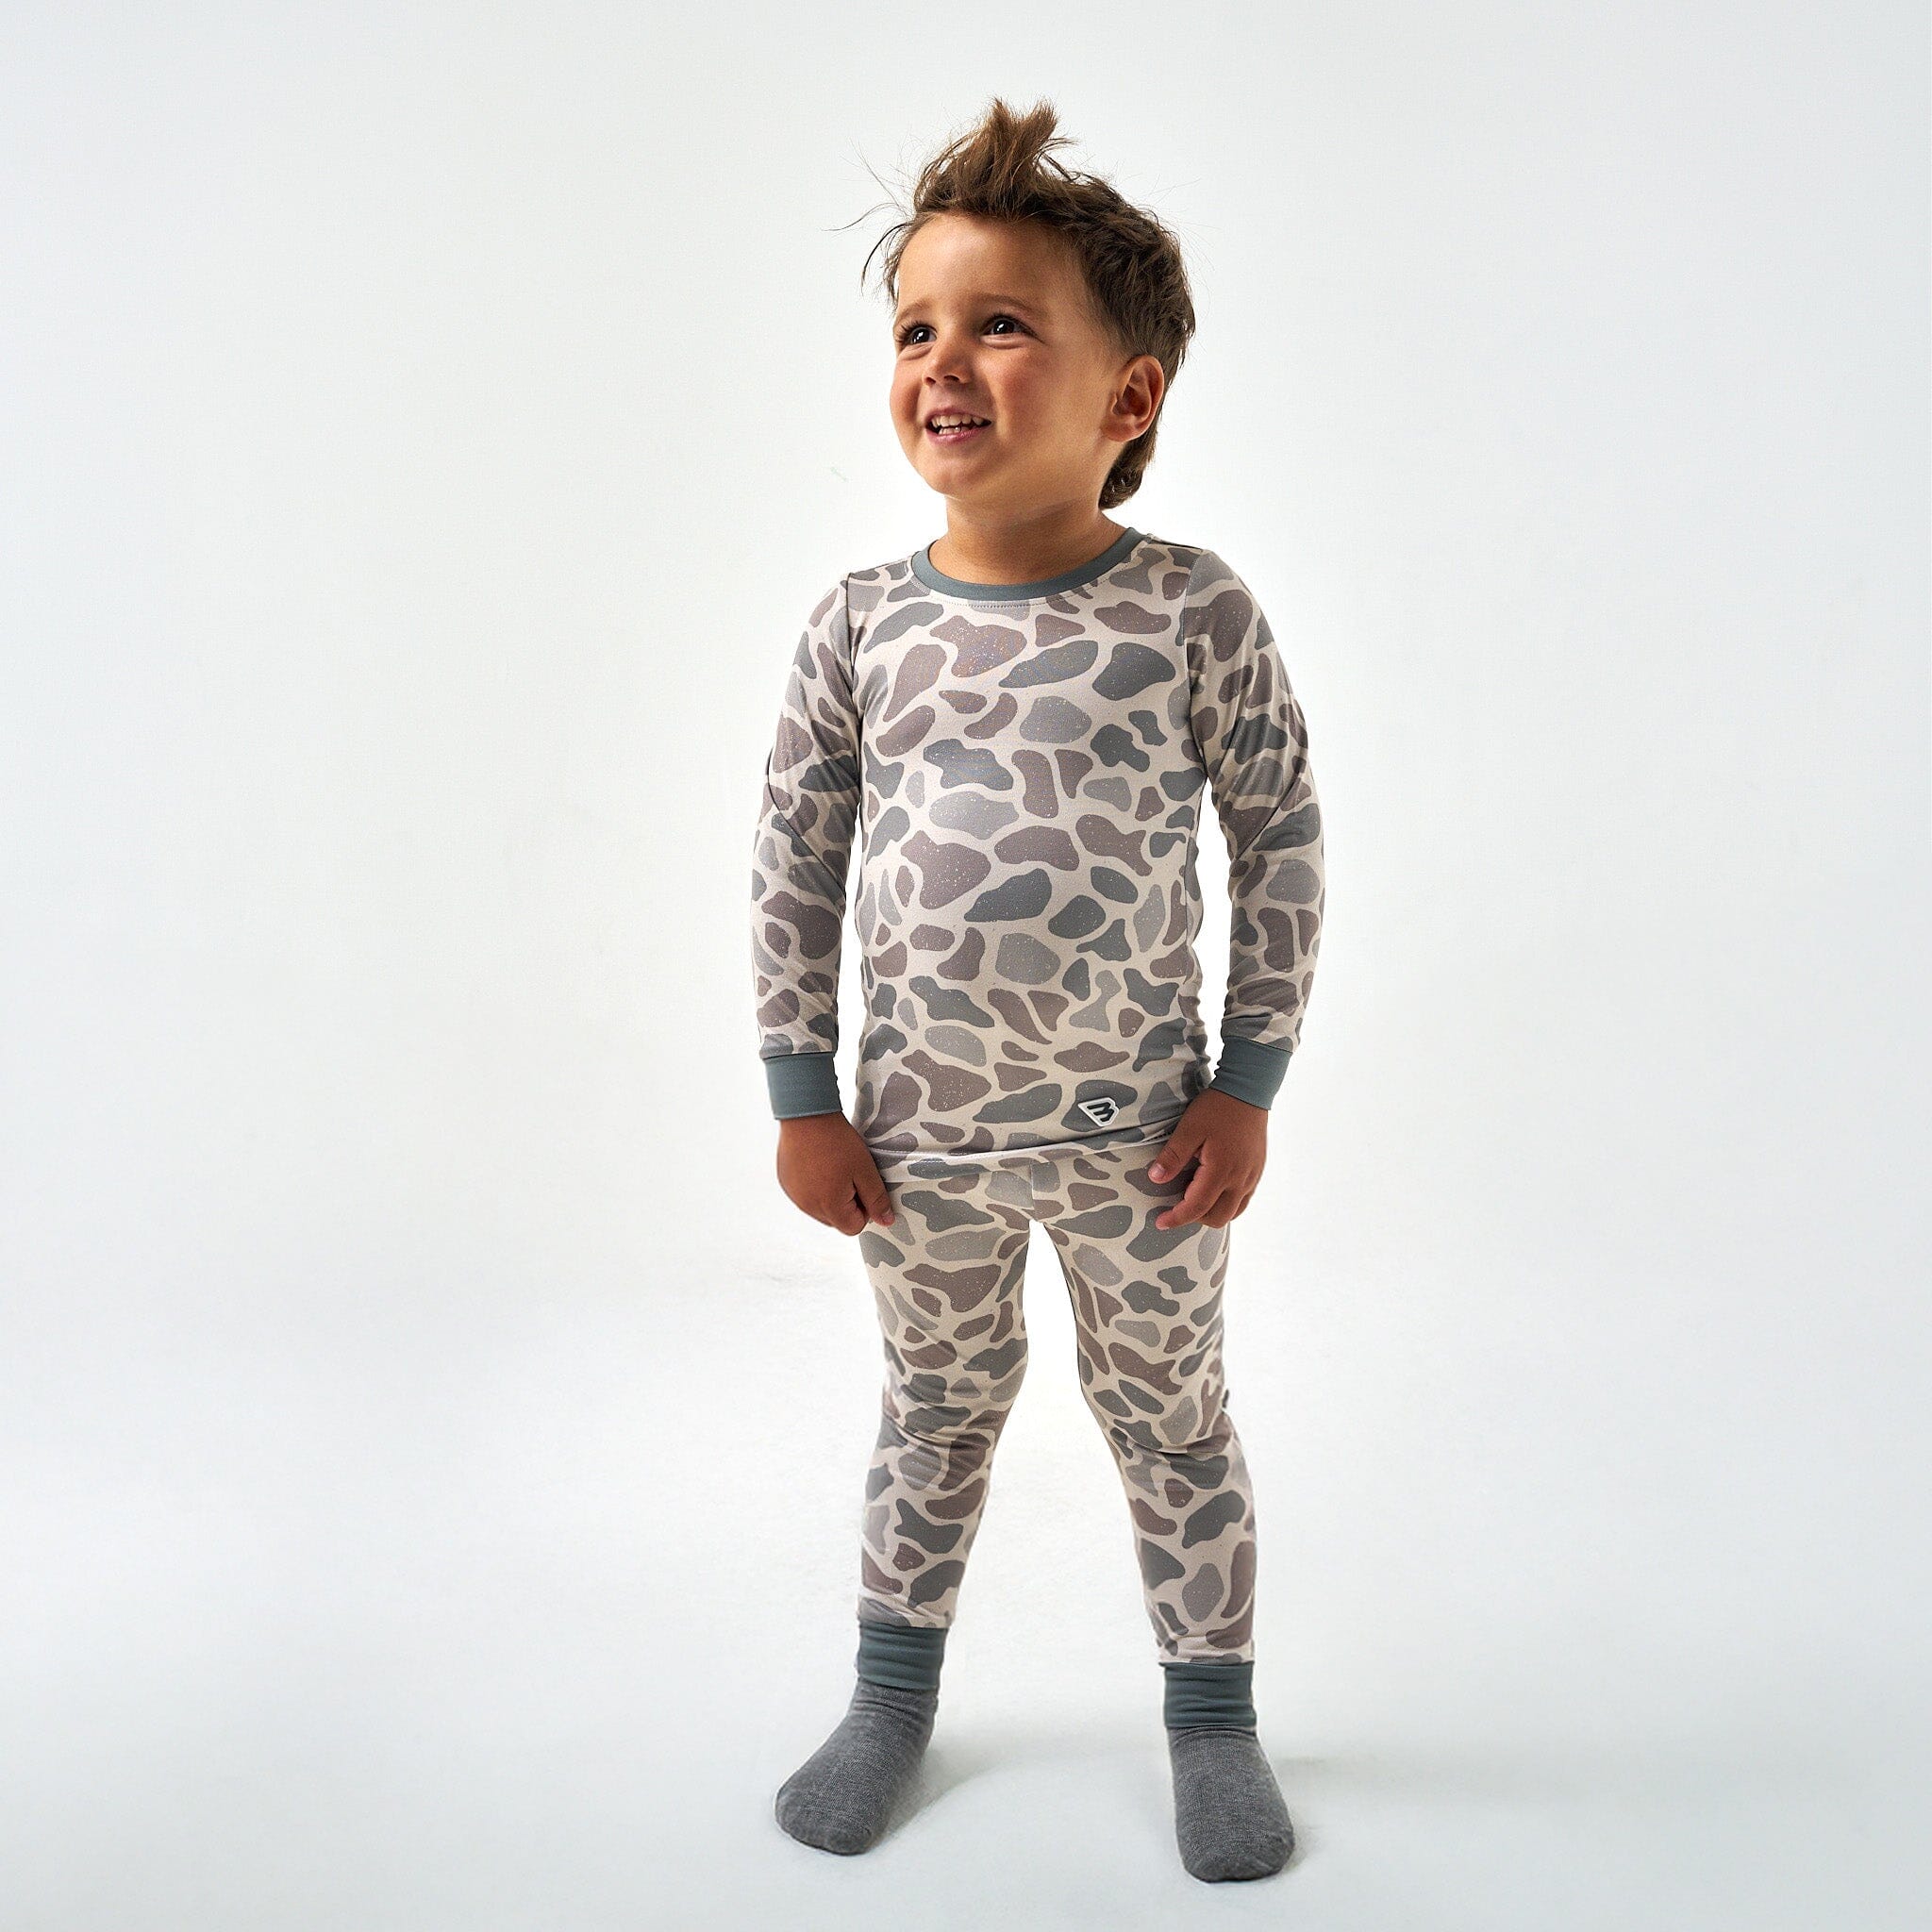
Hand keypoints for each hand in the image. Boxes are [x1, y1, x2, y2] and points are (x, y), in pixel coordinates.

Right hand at [775, 1112, 895, 1235]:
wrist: (807, 1114)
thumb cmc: (837, 1141)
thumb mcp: (865, 1169)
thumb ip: (877, 1199)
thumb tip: (886, 1221)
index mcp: (829, 1207)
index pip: (854, 1227)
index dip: (864, 1208)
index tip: (863, 1184)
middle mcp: (807, 1206)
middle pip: (836, 1220)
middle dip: (847, 1204)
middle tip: (850, 1174)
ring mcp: (794, 1195)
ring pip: (820, 1208)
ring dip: (830, 1196)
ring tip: (834, 1167)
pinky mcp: (786, 1182)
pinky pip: (805, 1195)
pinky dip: (814, 1186)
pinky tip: (819, 1163)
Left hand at [1145, 1089, 1266, 1229]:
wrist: (1249, 1091)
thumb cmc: (1217, 1108)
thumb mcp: (1189, 1128)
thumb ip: (1172, 1155)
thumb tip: (1155, 1179)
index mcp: (1221, 1170)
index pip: (1197, 1207)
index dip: (1177, 1218)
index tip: (1160, 1222)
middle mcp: (1240, 1179)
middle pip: (1218, 1217)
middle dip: (1194, 1218)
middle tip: (1175, 1206)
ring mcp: (1252, 1177)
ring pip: (1233, 1212)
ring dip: (1211, 1211)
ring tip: (1193, 1195)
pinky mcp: (1257, 1171)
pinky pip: (1243, 1199)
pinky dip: (1226, 1202)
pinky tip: (1212, 1187)